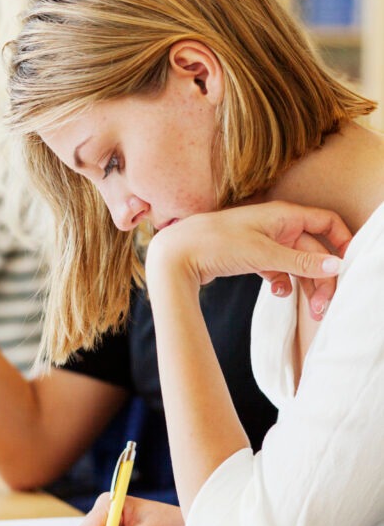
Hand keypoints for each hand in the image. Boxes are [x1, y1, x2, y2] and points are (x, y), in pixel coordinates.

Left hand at [147, 201, 351, 321]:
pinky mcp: (250, 256)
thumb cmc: (216, 244)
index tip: (349, 266)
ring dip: (305, 284)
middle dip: (322, 277)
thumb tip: (337, 265)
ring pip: (296, 262)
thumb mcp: (263, 253)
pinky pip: (277, 269)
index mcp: (283, 215)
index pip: (325, 222)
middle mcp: (275, 225)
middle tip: (323, 307)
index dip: (342, 241)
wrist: (176, 254)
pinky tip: (277, 292)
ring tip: (309, 310)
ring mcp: (263, 241)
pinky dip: (282, 281)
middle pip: (313, 249)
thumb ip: (301, 262)